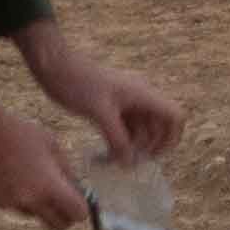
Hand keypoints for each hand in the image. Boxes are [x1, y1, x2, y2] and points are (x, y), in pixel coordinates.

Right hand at [0, 103, 85, 229]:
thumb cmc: (19, 132)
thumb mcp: (51, 144)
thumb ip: (67, 169)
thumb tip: (76, 187)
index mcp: (49, 185)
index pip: (78, 214)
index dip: (81, 208)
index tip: (78, 197)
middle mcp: (31, 201)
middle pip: (59, 225)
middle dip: (65, 216)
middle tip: (64, 200)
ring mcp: (12, 204)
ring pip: (37, 216)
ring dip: (41, 206)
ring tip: (34, 178)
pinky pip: (18, 207)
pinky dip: (22, 198)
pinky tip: (16, 175)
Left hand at [51, 57, 184, 159]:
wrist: (55, 66)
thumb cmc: (78, 83)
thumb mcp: (99, 112)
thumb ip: (117, 138)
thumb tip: (129, 163)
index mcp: (143, 94)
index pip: (174, 116)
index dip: (171, 138)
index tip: (154, 155)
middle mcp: (139, 98)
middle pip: (159, 127)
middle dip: (149, 147)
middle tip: (130, 163)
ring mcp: (126, 103)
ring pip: (141, 130)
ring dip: (133, 147)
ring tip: (116, 162)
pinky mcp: (112, 108)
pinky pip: (125, 128)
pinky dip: (121, 142)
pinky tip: (108, 155)